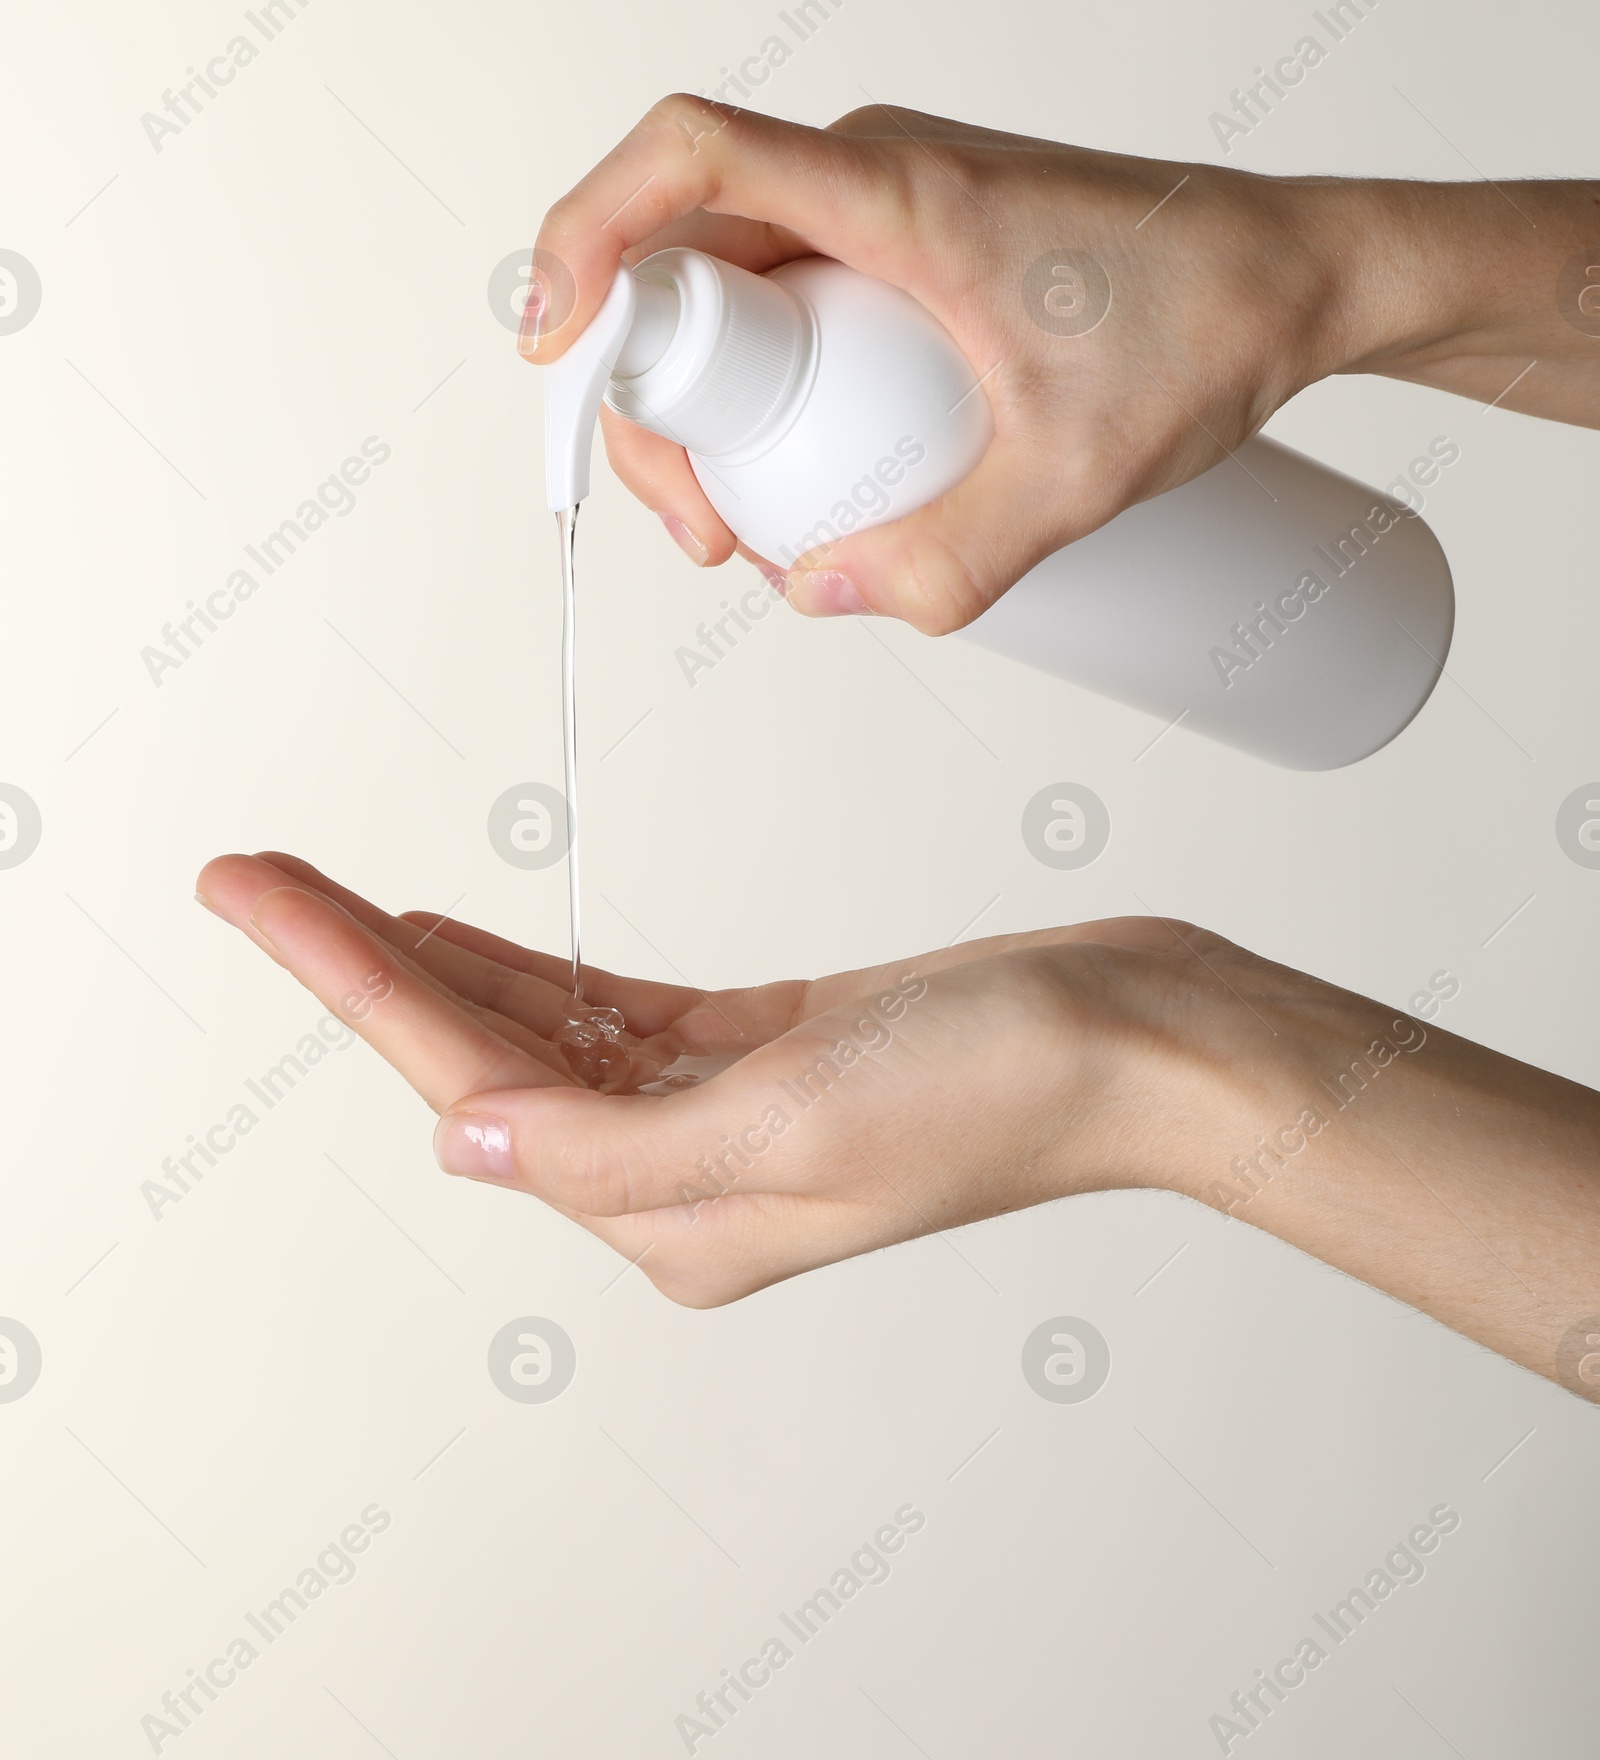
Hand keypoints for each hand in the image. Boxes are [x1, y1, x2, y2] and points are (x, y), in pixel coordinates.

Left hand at [194, 851, 1223, 1302]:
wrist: (1136, 1038)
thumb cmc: (1002, 1082)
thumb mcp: (791, 1118)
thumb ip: (608, 1144)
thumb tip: (462, 1141)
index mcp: (673, 1213)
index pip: (468, 1081)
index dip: (348, 976)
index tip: (256, 893)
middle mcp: (680, 1173)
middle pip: (478, 1051)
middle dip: (357, 957)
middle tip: (255, 873)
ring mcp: (719, 1109)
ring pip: (534, 1027)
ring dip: (430, 957)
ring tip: (326, 893)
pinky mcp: (762, 1049)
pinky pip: (611, 1012)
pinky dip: (529, 967)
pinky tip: (465, 934)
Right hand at [524, 96, 1599, 631]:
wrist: (1313, 272)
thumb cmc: (1214, 323)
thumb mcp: (1081, 474)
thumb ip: (952, 554)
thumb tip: (824, 596)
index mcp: (895, 191)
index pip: (684, 157)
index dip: (585, 232)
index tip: (553, 341)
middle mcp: (874, 174)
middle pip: (682, 249)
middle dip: (652, 393)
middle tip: (704, 532)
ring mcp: (891, 202)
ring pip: (734, 280)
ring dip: (711, 398)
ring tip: (756, 529)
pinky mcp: (916, 238)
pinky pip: (794, 291)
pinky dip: (769, 378)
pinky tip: (807, 471)